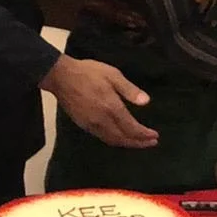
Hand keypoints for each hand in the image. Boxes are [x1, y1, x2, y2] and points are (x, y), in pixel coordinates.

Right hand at [43, 56, 159, 148]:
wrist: (61, 77)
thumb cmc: (89, 73)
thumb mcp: (113, 75)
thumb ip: (130, 90)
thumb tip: (146, 102)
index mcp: (112, 107)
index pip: (132, 128)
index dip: (144, 135)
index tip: (155, 136)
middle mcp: (102, 120)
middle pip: (123, 138)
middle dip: (138, 143)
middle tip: (151, 143)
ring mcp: (91, 124)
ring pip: (112, 140)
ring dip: (127, 143)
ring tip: (138, 142)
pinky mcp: (83, 125)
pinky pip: (102, 137)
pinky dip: (115, 140)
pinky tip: (119, 137)